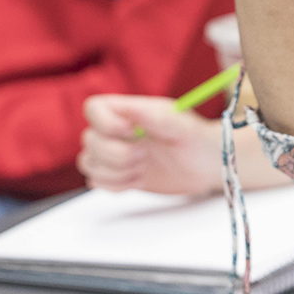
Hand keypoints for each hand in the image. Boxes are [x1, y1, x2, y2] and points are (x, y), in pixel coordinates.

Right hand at [79, 95, 224, 193]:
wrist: (205, 165)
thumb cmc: (195, 138)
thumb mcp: (182, 124)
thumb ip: (156, 117)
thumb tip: (131, 110)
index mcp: (128, 110)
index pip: (93, 108)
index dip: (104, 123)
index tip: (131, 131)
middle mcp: (115, 131)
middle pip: (89, 140)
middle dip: (118, 154)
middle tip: (145, 154)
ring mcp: (114, 153)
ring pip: (88, 163)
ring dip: (116, 171)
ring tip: (143, 167)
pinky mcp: (117, 175)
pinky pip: (96, 182)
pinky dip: (116, 185)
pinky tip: (138, 179)